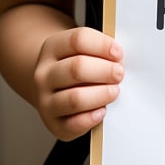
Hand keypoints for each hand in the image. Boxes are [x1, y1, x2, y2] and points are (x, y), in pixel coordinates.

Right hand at [33, 26, 123, 140]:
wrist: (53, 88)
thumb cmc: (75, 67)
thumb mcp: (82, 50)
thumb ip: (100, 50)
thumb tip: (120, 59)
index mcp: (52, 48)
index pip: (78, 40)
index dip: (102, 45)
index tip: (118, 53)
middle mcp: (44, 74)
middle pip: (76, 68)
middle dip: (105, 71)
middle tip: (119, 73)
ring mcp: (45, 100)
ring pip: (75, 98)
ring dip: (101, 94)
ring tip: (114, 91)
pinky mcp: (53, 124)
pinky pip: (74, 124)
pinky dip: (92, 118)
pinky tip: (102, 110)